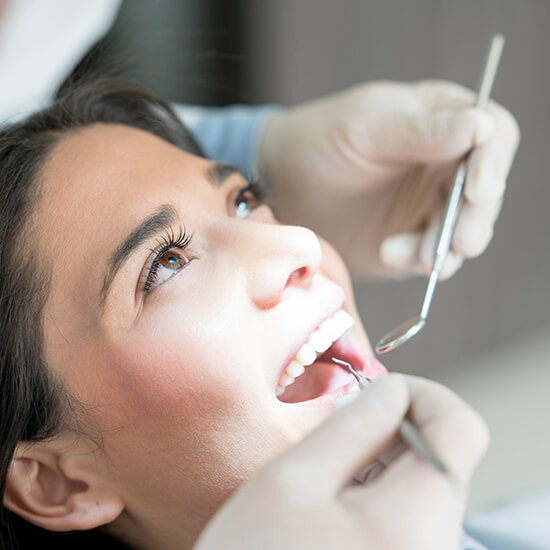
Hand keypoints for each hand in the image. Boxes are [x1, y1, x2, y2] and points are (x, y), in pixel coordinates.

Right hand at [194, 375, 488, 549]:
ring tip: (329, 472)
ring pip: (425, 486)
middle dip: (395, 428)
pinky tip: (336, 504)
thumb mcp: (290, 481)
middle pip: (443, 457)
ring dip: (383, 461)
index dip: (423, 393)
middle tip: (341, 429)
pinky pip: (412, 518)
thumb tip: (389, 391)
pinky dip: (380, 494)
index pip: (460, 428)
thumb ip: (351, 425)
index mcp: (414, 523)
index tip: (380, 392)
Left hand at [260, 80, 519, 278]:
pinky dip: (419, 261)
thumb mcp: (366, 129)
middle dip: (475, 220)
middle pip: (486, 193)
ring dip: (447, 247)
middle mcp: (443, 165)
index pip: (493, 136)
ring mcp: (428, 206)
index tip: (478, 191)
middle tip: (458, 244)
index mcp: (441, 121)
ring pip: (464, 230)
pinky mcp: (411, 239)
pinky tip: (389, 253)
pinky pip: (432, 256)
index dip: (493, 164)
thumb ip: (421, 131)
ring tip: (413, 256)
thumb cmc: (319, 142)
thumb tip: (481, 127)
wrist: (282, 187)